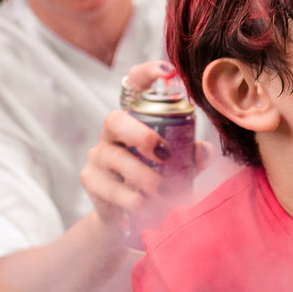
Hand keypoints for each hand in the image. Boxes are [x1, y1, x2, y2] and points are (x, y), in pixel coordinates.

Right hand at [80, 61, 178, 226]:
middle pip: (116, 120)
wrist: (130, 218)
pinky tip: (147, 206)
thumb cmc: (158, 182)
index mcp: (136, 119)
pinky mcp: (90, 179)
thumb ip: (192, 156)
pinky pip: (110, 187)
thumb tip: (202, 151)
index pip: (134, 84)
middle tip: (165, 155)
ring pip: (116, 159)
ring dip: (145, 177)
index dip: (148, 73)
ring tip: (165, 192)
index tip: (169, 72)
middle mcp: (113, 132)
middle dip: (142, 136)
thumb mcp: (179, 167)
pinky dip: (132, 199)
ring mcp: (98, 154)